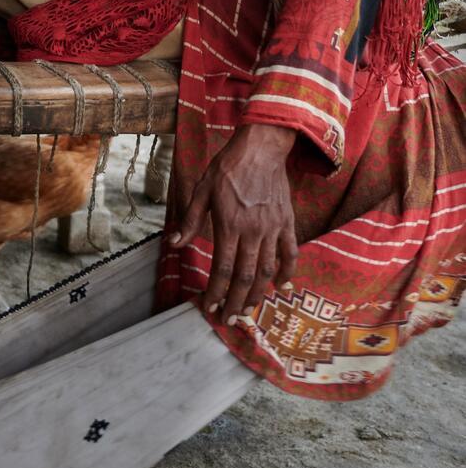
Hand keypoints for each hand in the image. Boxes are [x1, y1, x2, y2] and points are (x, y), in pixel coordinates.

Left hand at [171, 124, 297, 323]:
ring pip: (268, 271)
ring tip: (249, 311)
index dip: (216, 293)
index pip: (222, 269)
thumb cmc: (227, 168)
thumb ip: (191, 220)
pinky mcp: (287, 222)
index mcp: (229, 224)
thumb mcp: (201, 190)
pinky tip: (281, 288)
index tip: (210, 308)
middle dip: (237, 303)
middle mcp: (253, 231)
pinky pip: (290, 253)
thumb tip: (175, 245)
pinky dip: (287, 273)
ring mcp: (273, 228)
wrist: (261, 147)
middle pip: (245, 277)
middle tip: (230, 320)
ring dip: (258, 295)